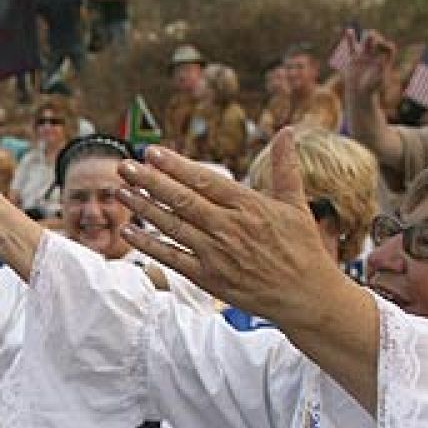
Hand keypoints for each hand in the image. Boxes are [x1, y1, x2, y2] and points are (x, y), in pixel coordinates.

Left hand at [116, 130, 345, 326]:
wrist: (306, 297)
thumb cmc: (302, 248)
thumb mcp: (296, 204)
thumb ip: (285, 167)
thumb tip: (288, 130)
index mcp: (249, 206)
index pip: (204, 180)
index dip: (175, 166)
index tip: (152, 152)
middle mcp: (229, 228)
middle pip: (181, 200)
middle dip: (150, 181)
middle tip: (125, 166)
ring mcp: (216, 254)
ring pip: (172, 226)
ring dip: (143, 209)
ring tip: (120, 192)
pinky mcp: (208, 278)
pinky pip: (172, 258)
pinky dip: (148, 246)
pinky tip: (129, 232)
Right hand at [343, 29, 395, 101]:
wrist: (359, 93)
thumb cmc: (371, 88)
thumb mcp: (378, 79)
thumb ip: (380, 71)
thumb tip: (380, 62)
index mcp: (384, 60)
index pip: (389, 48)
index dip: (385, 45)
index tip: (380, 47)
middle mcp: (376, 56)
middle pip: (378, 42)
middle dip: (376, 39)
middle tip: (372, 38)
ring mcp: (364, 56)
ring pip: (365, 42)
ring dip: (366, 38)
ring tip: (366, 33)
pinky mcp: (354, 58)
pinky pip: (352, 46)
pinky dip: (350, 39)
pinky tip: (349, 30)